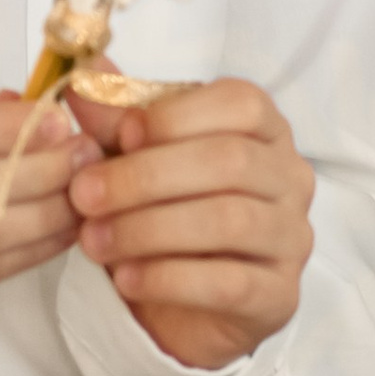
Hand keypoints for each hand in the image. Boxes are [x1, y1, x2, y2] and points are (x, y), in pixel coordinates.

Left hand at [65, 78, 314, 372]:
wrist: (186, 303)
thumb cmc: (166, 211)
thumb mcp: (135, 158)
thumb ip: (115, 117)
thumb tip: (83, 72)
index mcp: (264, 129)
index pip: (240, 104)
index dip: (177, 116)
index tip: (120, 134)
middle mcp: (290, 177)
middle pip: (229, 162)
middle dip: (146, 176)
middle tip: (84, 194)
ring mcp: (291, 237)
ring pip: (230, 221)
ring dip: (149, 229)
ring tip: (93, 241)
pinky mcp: (279, 294)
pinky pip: (230, 283)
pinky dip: (169, 279)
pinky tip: (127, 279)